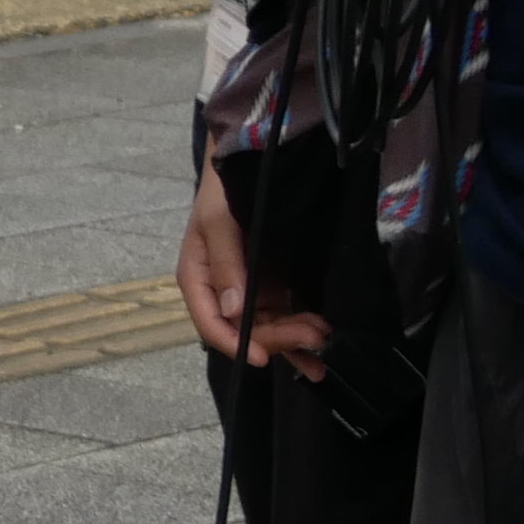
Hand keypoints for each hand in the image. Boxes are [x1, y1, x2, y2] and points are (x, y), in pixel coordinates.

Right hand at [179, 165, 329, 376]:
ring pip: (267, 328)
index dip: (234, 343)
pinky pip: (284, 317)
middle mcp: (222, 292)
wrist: (247, 166)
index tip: (261, 357)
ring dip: (293, 340)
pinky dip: (300, 331)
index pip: (210, 323)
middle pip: (245, 329)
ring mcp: (248, 292)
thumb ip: (225, 265)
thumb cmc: (224, 192)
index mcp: (198, 279)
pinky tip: (322, 340)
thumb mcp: (218, 222)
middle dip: (278, 338)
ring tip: (324, 339)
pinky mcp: (270, 288)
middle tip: (314, 336)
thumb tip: (234, 312)